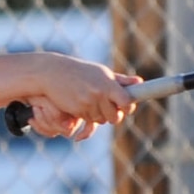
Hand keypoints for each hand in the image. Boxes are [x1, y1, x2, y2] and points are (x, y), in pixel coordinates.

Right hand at [22, 57, 138, 139]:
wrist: (53, 73)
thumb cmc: (80, 72)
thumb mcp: (100, 73)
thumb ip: (121, 80)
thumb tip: (139, 82)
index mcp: (108, 83)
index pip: (127, 102)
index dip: (128, 107)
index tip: (125, 106)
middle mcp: (100, 93)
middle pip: (115, 117)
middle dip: (112, 115)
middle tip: (106, 106)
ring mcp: (88, 103)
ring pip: (101, 120)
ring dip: (98, 115)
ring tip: (91, 101)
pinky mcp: (77, 110)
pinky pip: (88, 121)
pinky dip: (86, 116)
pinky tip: (81, 104)